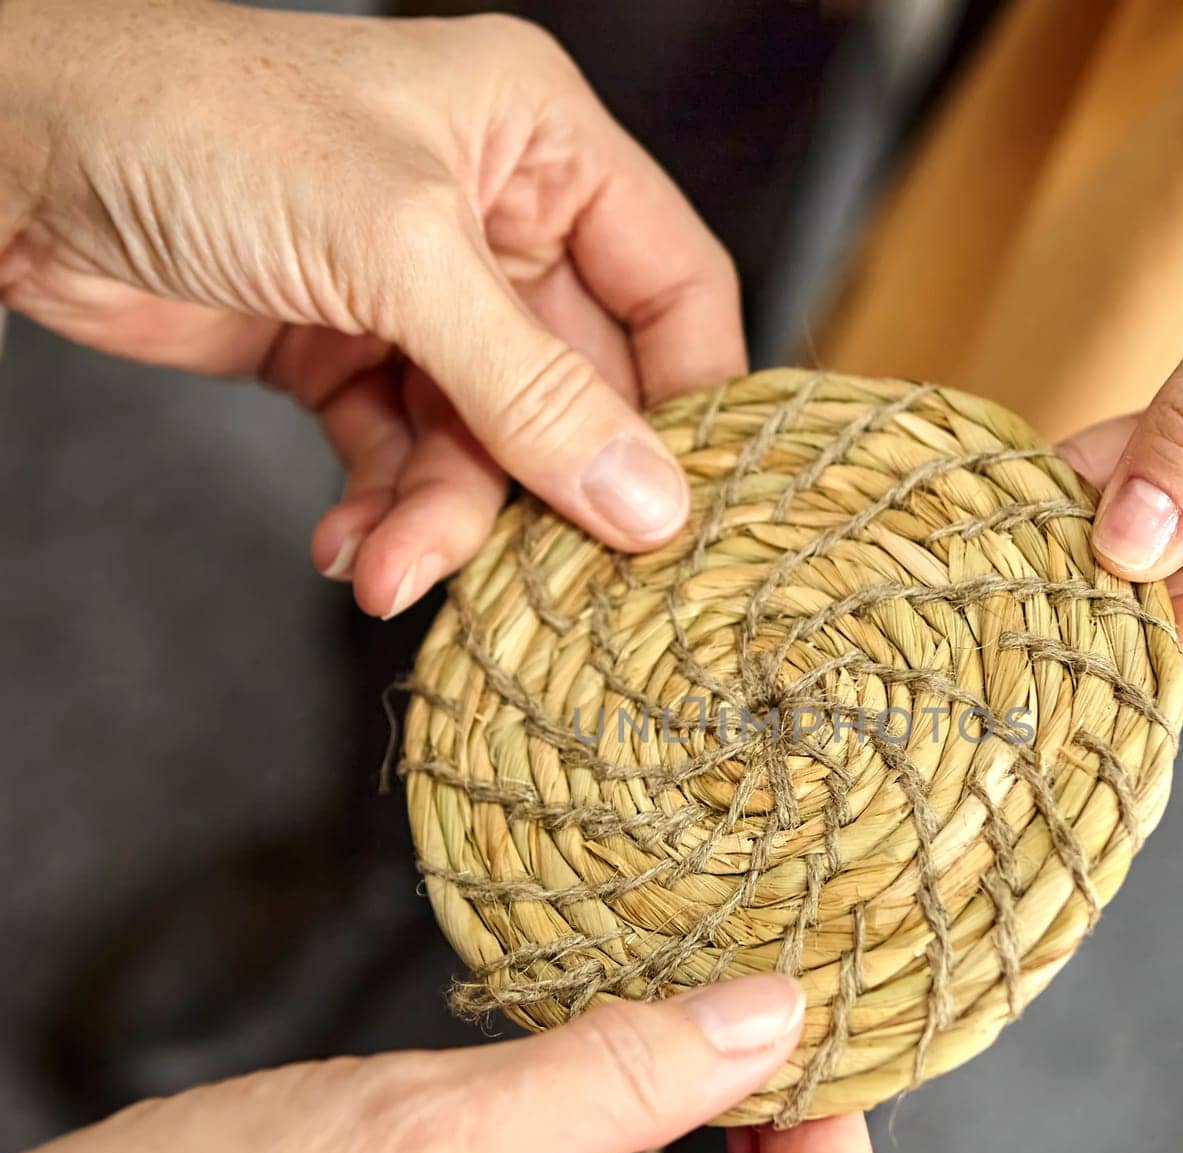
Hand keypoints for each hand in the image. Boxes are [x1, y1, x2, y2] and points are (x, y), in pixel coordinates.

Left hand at [0, 0, 742, 616]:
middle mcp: (495, 222)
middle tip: (554, 578)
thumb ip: (529, 389)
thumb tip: (649, 504)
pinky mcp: (349, 357)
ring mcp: (421, 297)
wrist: (13, 150)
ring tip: (395, 571)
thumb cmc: (201, 124)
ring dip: (447, 519)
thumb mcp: (398, 252)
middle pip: (579, 387)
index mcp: (541, 147)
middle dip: (545, 484)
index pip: (674, 283)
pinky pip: (404, 460)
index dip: (694, 398)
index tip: (695, 507)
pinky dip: (386, 514)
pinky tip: (352, 550)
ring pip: (488, 443)